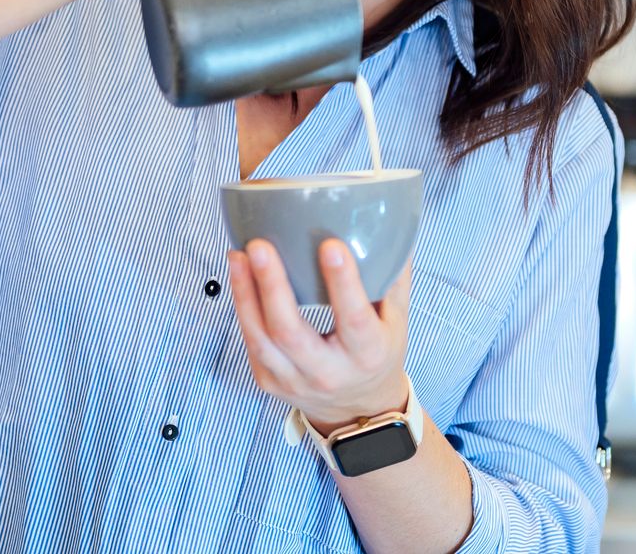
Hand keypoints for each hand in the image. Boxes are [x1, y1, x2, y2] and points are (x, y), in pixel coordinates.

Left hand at [228, 237, 411, 431]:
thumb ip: (392, 278)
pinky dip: (242, 306)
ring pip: (261, 339)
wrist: (356, 409)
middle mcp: (328, 373)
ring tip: (238, 254)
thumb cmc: (377, 354)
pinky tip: (238, 274)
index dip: (342, 283)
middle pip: (291, 332)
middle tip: (260, 246)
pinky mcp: (269, 380)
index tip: (331, 245)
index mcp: (366, 355)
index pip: (353, 319)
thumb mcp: (397, 322)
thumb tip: (390, 226)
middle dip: (271, 286)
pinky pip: (251, 342)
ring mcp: (293, 381)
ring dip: (245, 293)